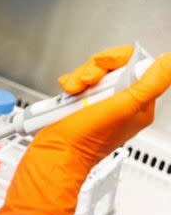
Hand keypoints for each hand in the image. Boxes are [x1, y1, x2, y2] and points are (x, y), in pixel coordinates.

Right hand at [0, 45, 170, 214]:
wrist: (54, 153)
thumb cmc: (84, 140)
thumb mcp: (122, 107)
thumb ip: (150, 84)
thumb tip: (168, 63)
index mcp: (138, 105)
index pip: (137, 66)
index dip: (118, 61)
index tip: (104, 69)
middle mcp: (120, 103)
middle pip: (113, 67)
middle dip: (94, 70)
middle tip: (87, 82)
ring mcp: (99, 104)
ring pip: (93, 74)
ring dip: (79, 78)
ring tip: (73, 91)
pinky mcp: (81, 104)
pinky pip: (79, 83)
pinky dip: (71, 85)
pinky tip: (67, 94)